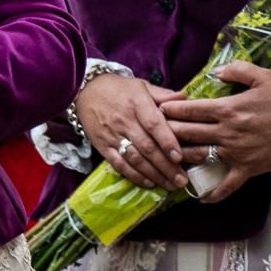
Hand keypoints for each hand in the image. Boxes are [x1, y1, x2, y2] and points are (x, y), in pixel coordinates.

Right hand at [76, 73, 190, 191]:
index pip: (154, 124)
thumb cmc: (119, 89)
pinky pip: (119, 164)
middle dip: (166, 166)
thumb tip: (185, 99)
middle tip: (182, 180)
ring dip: (154, 174)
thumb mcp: (141, 85)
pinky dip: (135, 175)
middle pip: (147, 147)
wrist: (85, 92)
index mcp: (137, 103)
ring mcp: (113, 136)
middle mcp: (125, 121)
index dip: (167, 141)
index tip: (179, 157)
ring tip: (171, 185)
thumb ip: (163, 95)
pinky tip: (149, 183)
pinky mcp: (103, 147)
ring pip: (135, 159)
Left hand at [161, 62, 270, 202]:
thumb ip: (237, 70)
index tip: (157, 110)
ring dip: (181, 158)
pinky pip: (226, 185)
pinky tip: (201, 198)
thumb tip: (216, 71)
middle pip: (188, 133)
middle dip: (168, 132)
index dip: (171, 109)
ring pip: (199, 156)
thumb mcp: (264, 76)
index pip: (190, 109)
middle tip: (153, 133)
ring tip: (166, 158)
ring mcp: (235, 153)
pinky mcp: (246, 169)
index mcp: (227, 108)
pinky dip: (213, 194)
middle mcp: (226, 132)